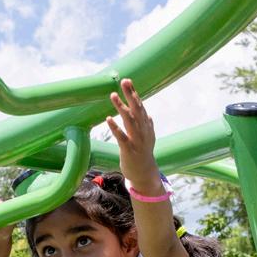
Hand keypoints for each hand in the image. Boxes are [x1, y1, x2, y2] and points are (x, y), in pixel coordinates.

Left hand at [106, 79, 160, 193]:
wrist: (145, 174)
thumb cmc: (143, 155)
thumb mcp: (148, 139)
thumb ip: (147, 126)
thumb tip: (148, 115)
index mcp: (146, 127)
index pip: (140, 107)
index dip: (134, 94)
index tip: (127, 81)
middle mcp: (142, 131)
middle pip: (136, 110)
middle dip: (130, 95)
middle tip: (124, 81)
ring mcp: (136, 141)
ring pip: (129, 121)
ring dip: (121, 107)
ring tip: (113, 95)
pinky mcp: (129, 150)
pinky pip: (122, 137)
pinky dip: (115, 128)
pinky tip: (109, 118)